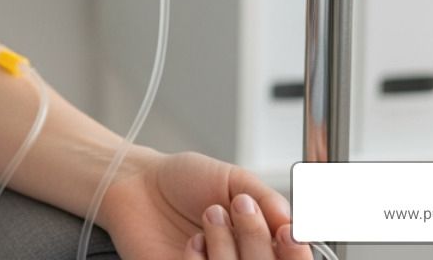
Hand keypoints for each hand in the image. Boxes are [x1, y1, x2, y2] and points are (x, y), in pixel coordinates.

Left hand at [99, 149, 312, 259]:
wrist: (137, 182)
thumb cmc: (185, 180)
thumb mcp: (232, 179)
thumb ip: (267, 199)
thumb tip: (295, 222)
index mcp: (262, 241)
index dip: (295, 253)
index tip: (286, 232)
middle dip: (257, 240)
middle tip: (241, 208)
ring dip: (226, 246)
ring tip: (211, 213)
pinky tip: (192, 240)